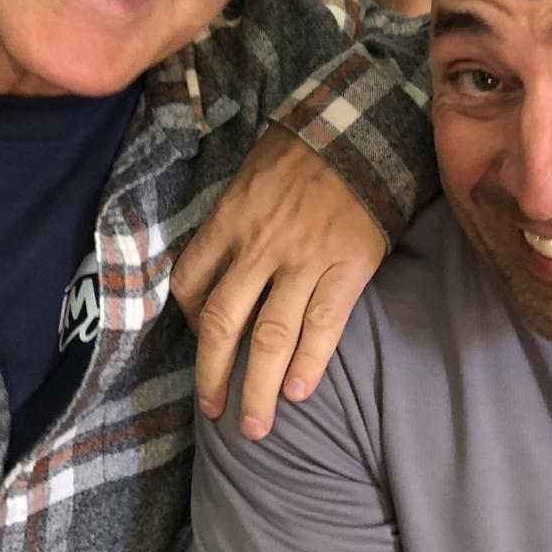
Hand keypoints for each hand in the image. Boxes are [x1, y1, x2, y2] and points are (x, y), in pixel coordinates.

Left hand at [172, 125, 386, 437]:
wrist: (363, 125)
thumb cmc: (307, 145)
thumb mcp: (252, 171)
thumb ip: (236, 216)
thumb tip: (223, 257)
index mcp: (229, 220)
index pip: (190, 282)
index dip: (187, 321)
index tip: (197, 342)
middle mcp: (258, 246)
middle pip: (222, 324)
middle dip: (213, 374)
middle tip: (212, 411)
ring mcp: (302, 260)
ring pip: (269, 337)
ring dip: (258, 387)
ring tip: (254, 426)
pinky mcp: (346, 267)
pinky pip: (322, 324)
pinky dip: (307, 362)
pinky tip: (298, 392)